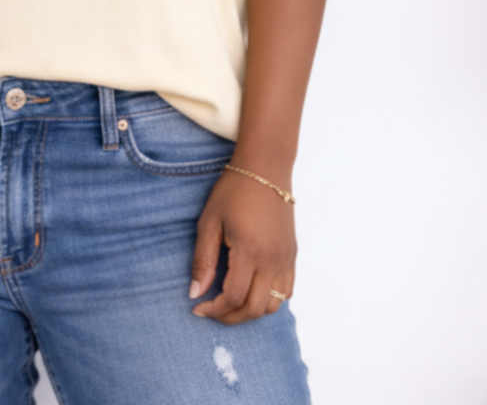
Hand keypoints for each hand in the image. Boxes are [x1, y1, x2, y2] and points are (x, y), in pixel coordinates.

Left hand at [189, 168, 295, 323]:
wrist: (265, 169)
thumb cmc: (233, 191)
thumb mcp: (210, 222)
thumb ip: (203, 260)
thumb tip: (195, 293)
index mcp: (250, 251)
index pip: (233, 297)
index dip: (214, 309)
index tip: (197, 308)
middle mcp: (272, 260)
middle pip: (254, 308)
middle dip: (230, 317)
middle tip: (212, 310)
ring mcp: (286, 259)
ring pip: (274, 305)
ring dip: (251, 311)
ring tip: (230, 303)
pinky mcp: (292, 255)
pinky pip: (286, 291)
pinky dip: (269, 299)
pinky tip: (251, 289)